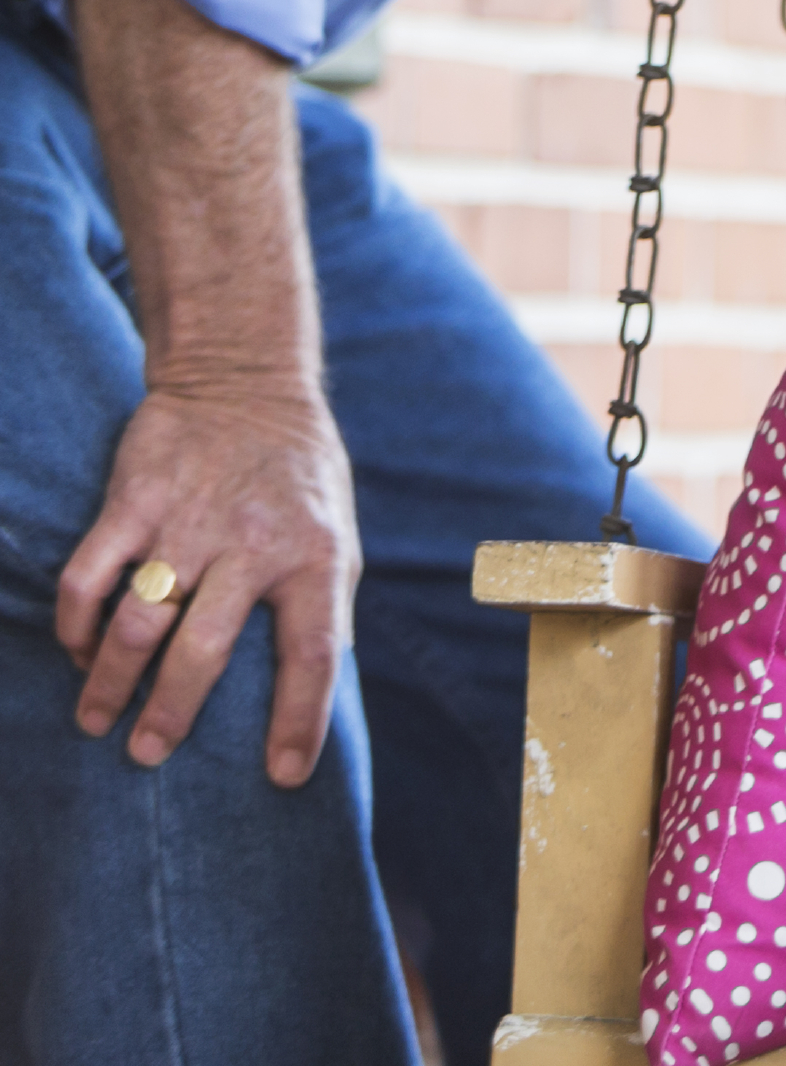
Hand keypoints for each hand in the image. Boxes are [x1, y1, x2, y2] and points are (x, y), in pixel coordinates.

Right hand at [55, 377, 359, 783]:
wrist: (247, 383)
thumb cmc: (298, 478)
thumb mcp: (336, 533)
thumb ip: (321, 604)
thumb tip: (315, 694)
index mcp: (317, 556)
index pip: (317, 651)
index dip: (302, 718)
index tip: (287, 776)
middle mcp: (256, 542)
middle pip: (206, 649)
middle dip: (172, 712)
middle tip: (148, 755)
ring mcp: (191, 520)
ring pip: (139, 620)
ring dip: (110, 679)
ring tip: (97, 719)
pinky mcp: (134, 500)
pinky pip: (90, 576)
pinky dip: (75, 623)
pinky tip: (74, 651)